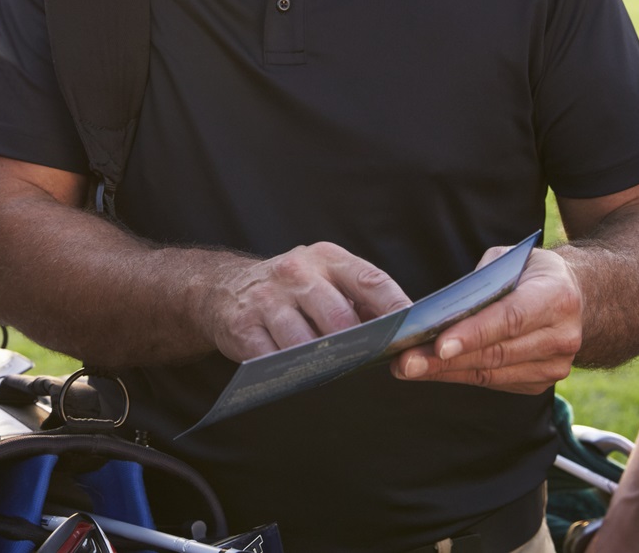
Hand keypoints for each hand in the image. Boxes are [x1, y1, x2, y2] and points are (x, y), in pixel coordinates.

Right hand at [201, 242, 410, 360]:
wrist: (224, 289)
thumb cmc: (292, 291)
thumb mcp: (325, 279)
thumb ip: (361, 302)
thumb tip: (401, 336)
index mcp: (327, 259)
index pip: (371, 281)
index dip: (396, 307)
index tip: (414, 332)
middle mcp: (297, 273)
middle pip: (338, 317)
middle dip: (358, 346)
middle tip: (371, 365)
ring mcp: (267, 299)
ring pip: (304, 342)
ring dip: (322, 364)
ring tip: (335, 375)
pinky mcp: (242, 326)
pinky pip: (272, 359)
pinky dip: (288, 373)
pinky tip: (298, 378)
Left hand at [391, 244, 581, 393]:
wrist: (578, 299)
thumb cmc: (533, 274)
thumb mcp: (512, 259)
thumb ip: (482, 280)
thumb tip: (444, 309)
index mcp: (557, 297)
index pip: (509, 319)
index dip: (473, 334)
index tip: (438, 344)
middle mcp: (561, 336)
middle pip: (495, 352)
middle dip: (446, 359)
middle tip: (405, 361)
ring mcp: (554, 365)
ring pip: (491, 373)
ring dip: (446, 372)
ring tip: (408, 368)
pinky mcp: (541, 383)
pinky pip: (494, 383)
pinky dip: (461, 376)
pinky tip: (433, 371)